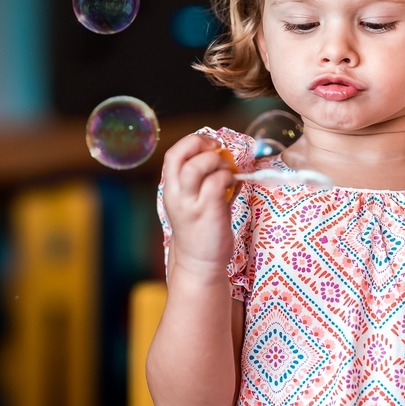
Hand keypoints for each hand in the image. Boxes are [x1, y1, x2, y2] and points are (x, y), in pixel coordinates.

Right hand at [160, 133, 237, 278]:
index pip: (172, 154)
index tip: (212, 145)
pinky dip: (228, 178)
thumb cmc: (202, 229)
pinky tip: (233, 186)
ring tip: (227, 172)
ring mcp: (190, 204)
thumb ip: (206, 179)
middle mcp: (175, 194)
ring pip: (196, 166)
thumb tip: (228, 159)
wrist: (199, 263)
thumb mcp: (196, 200)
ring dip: (216, 162)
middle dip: (202, 144)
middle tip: (220, 152)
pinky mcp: (207, 212)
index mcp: (171, 189)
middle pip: (179, 154)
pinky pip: (216, 183)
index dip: (193, 142)